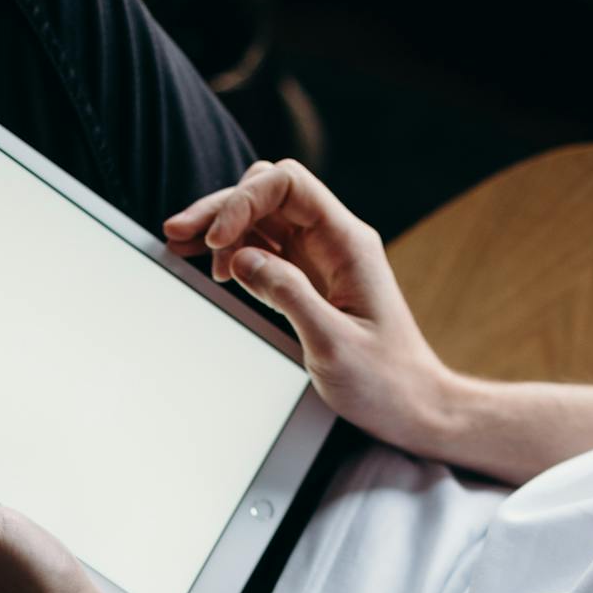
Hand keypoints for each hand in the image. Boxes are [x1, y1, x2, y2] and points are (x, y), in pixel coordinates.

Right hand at [163, 159, 453, 457]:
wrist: (413, 406)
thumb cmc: (386, 381)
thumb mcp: (333, 343)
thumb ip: (288, 294)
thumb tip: (242, 259)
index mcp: (348, 243)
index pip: (289, 185)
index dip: (244, 201)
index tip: (216, 239)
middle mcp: (335, 241)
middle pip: (268, 195)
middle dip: (222, 208)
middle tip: (178, 233)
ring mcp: (321, 260)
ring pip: (262, 220)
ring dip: (222, 228)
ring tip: (182, 247)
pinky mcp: (310, 282)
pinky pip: (266, 251)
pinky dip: (235, 253)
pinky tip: (213, 269)